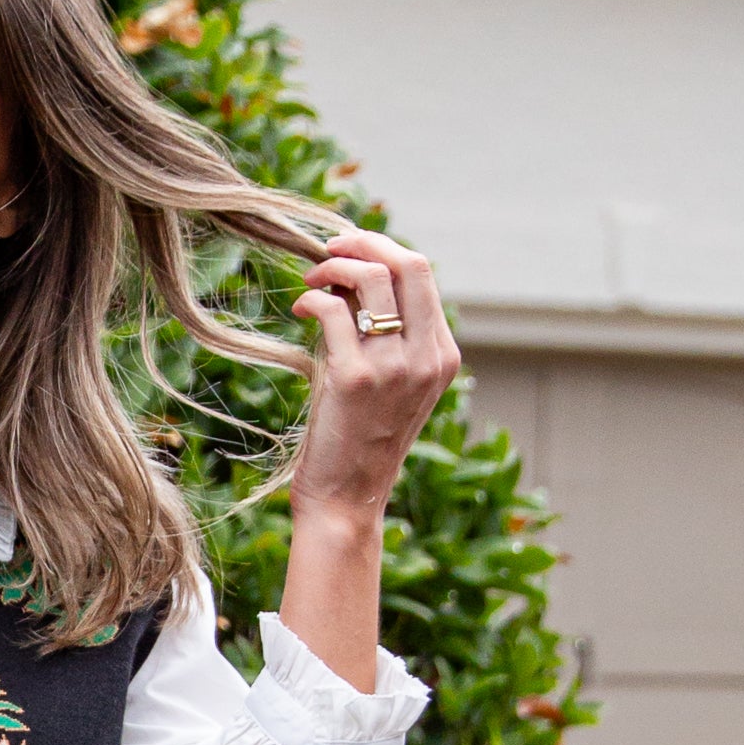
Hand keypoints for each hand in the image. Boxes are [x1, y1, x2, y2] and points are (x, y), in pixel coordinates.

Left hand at [276, 232, 460, 685]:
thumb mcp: (391, 384)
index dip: (381, 248)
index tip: (348, 249)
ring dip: (333, 269)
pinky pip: (333, 311)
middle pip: (407, 263)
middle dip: (362, 242)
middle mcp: (427, 358)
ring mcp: (394, 368)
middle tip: (327, 250)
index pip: (421, 273)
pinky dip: (312, 300)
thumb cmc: (358, 442)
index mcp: (443, 356)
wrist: (346, 501)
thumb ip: (391, 336)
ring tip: (311, 284)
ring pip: (370, 279)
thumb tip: (357, 276)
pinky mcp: (356, 379)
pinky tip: (300, 310)